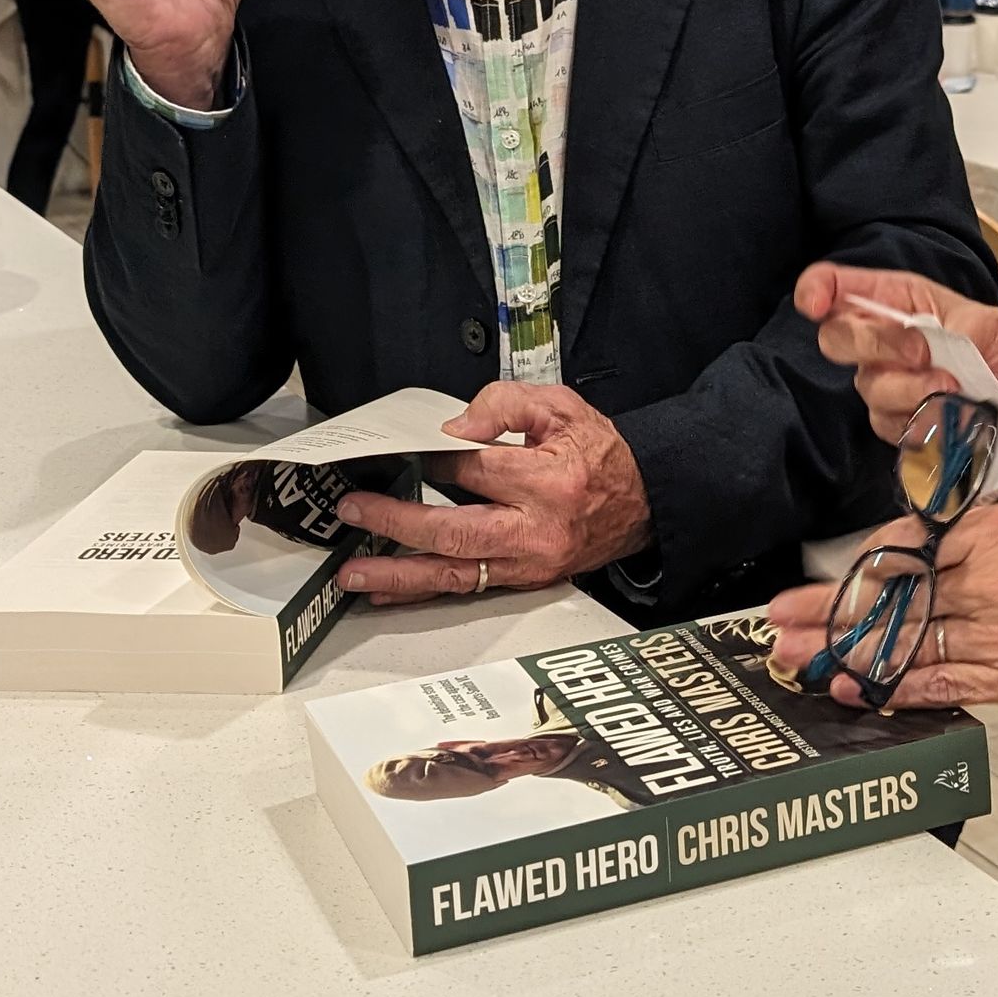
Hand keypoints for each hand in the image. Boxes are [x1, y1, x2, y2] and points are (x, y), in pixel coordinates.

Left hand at [334, 384, 653, 604]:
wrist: (643, 503)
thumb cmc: (601, 455)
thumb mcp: (562, 407)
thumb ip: (504, 405)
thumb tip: (453, 429)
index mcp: (548, 481)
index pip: (475, 470)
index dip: (432, 458)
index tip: (398, 450)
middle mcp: (537, 530)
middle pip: (455, 531)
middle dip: (397, 523)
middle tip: (354, 510)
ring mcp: (530, 563)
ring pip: (455, 573)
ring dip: (399, 574)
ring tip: (354, 572)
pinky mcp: (525, 581)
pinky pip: (467, 589)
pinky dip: (423, 591)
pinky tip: (387, 590)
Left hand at [764, 502, 997, 709]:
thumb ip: (982, 533)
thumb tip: (930, 545)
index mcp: (990, 531)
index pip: (903, 546)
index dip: (859, 565)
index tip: (830, 574)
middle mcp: (984, 579)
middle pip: (889, 596)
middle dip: (826, 609)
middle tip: (781, 617)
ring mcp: (996, 632)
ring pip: (903, 642)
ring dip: (841, 651)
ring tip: (797, 656)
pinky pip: (937, 682)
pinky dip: (891, 687)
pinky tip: (854, 687)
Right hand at [794, 260, 997, 445]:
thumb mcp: (987, 322)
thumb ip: (954, 330)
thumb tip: (927, 348)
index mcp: (895, 299)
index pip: (834, 287)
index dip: (815, 291)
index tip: (816, 304)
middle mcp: (881, 341)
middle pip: (837, 339)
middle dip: (879, 346)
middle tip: (924, 353)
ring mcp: (887, 383)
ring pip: (870, 389)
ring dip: (913, 391)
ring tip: (957, 390)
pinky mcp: (900, 422)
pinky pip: (892, 427)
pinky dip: (924, 422)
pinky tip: (952, 415)